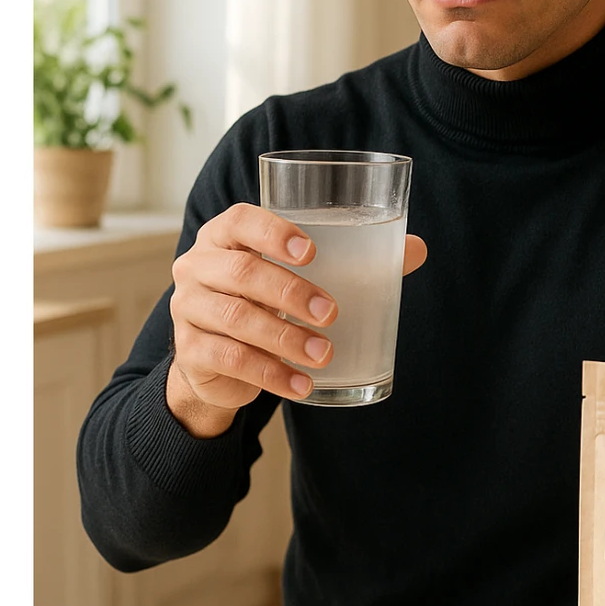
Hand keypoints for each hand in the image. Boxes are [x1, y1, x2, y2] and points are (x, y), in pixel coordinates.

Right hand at [166, 203, 426, 436]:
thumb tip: (416, 249)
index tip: (313, 253)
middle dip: (291, 293)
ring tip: (324, 354)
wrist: (217, 358)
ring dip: (285, 339)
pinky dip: (271, 374)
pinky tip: (302, 385)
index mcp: (224, 236)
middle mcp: (198, 266)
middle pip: (242, 272)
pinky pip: (231, 360)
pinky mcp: (190, 351)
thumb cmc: (265, 300)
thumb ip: (353, 260)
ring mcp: (188, 308)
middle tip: (331, 313)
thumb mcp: (298, 277)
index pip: (240, 220)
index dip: (274, 233)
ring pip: (237, 319)